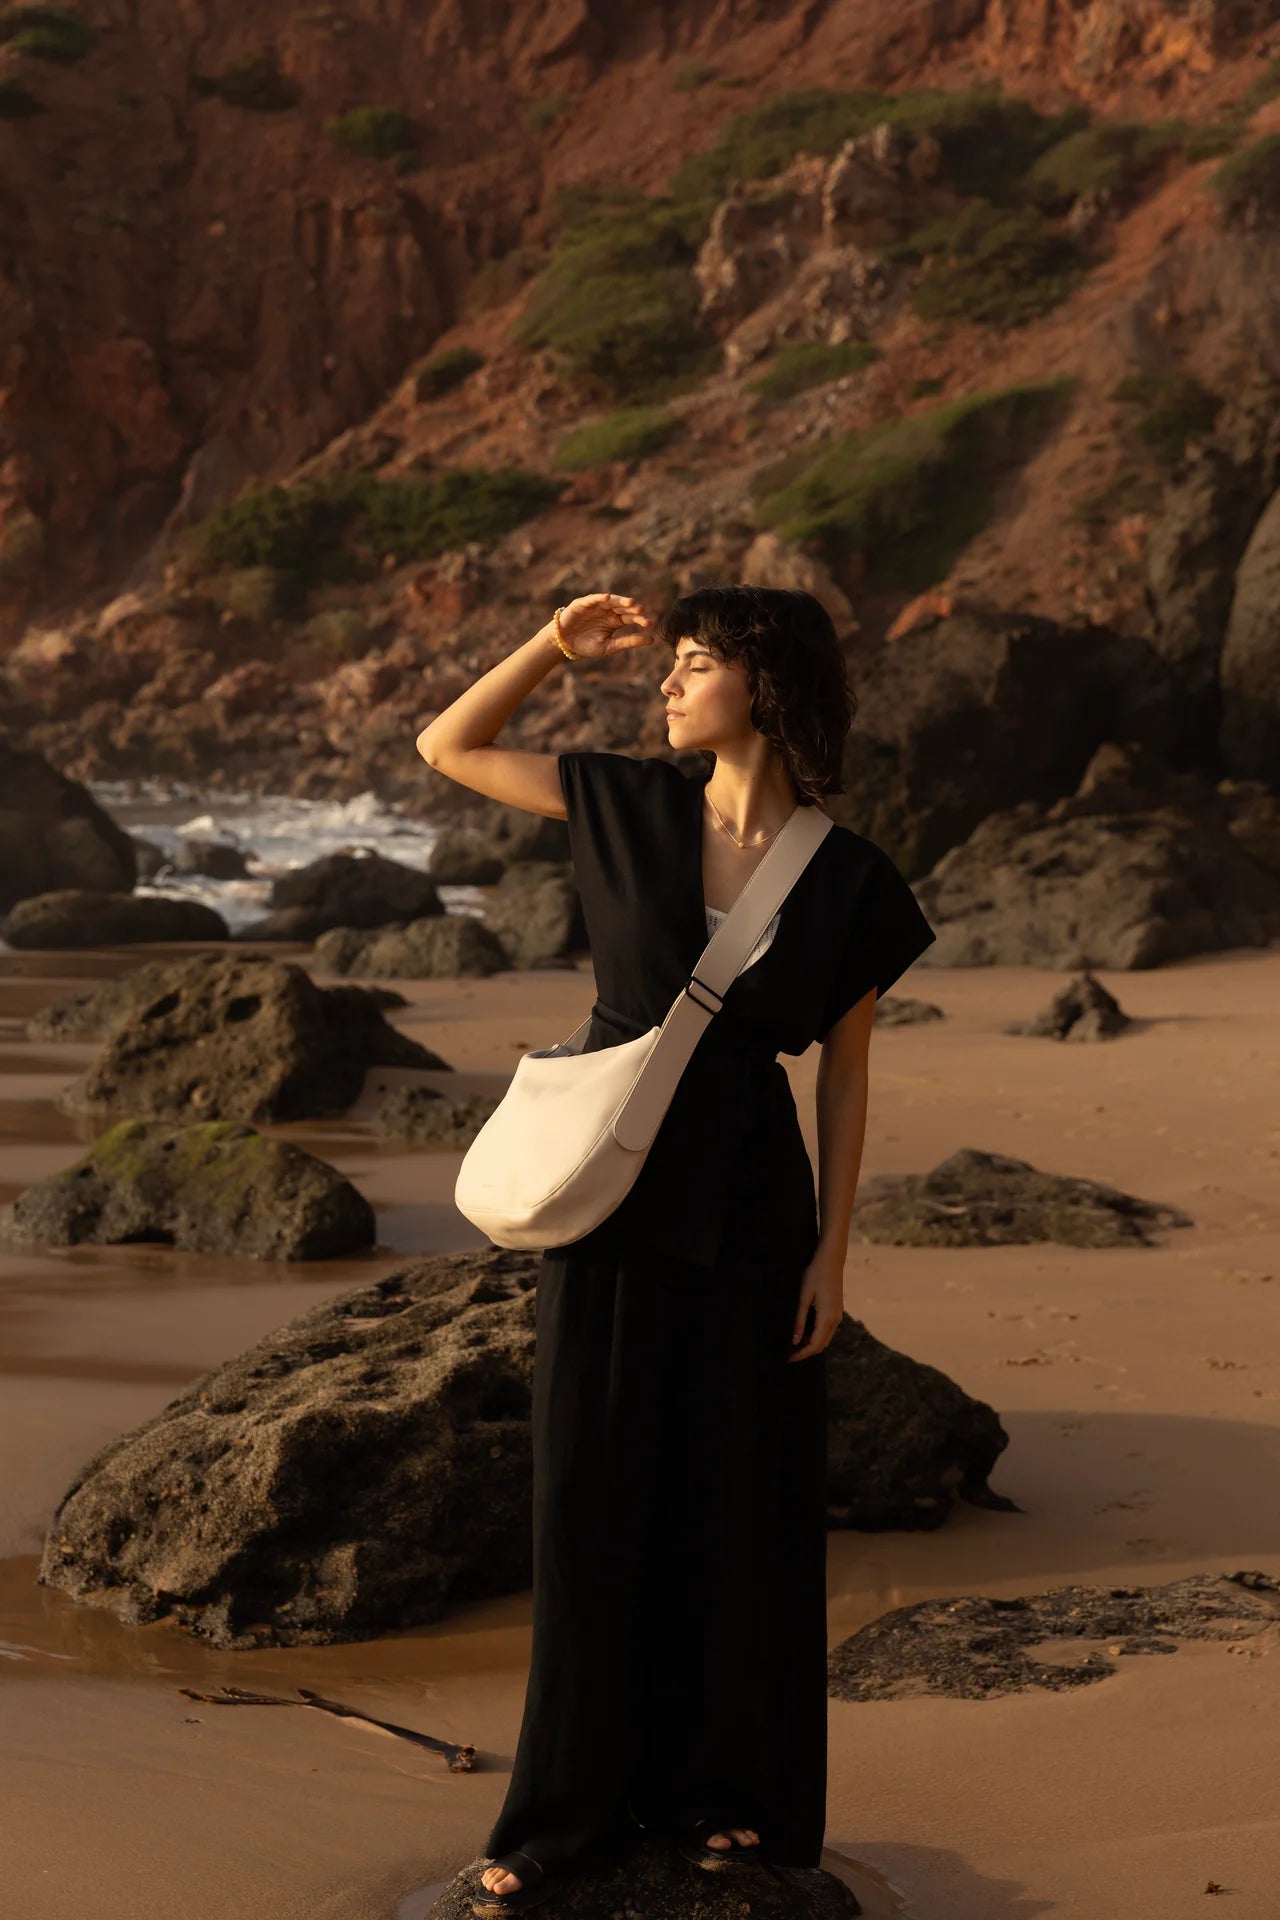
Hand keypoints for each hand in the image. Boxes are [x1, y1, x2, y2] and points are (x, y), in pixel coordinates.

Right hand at [556, 592, 652, 658]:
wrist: (565, 645)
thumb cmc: (586, 646)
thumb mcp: (610, 646)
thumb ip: (628, 642)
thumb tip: (652, 640)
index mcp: (615, 621)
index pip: (630, 618)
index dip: (639, 619)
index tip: (649, 624)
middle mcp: (608, 611)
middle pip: (623, 608)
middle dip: (632, 608)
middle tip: (642, 610)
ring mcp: (596, 606)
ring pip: (611, 601)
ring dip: (621, 600)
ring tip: (631, 602)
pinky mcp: (583, 603)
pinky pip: (593, 599)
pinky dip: (600, 597)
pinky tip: (608, 598)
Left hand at [788, 1245, 845, 1361]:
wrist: (832, 1260)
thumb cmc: (815, 1275)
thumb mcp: (804, 1297)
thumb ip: (800, 1320)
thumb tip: (795, 1340)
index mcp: (827, 1318)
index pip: (815, 1345)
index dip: (802, 1354)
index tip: (789, 1358)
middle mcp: (835, 1320)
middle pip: (822, 1345)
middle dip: (806, 1352)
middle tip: (789, 1354)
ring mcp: (838, 1315)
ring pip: (825, 1338)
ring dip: (811, 1344)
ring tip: (794, 1344)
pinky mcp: (837, 1310)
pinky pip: (827, 1330)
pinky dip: (817, 1335)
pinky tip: (804, 1332)